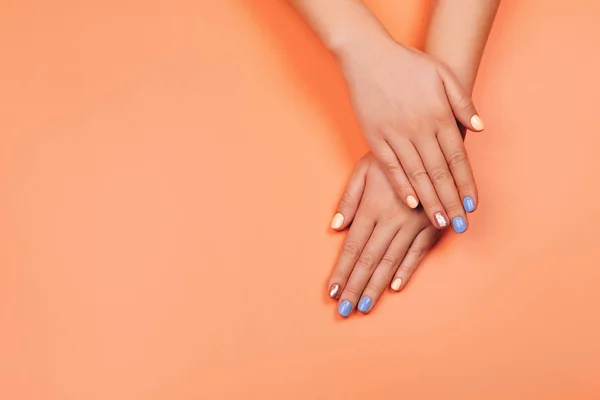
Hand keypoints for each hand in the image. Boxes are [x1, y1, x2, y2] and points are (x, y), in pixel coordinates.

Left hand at [328, 153, 440, 316]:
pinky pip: (417, 253)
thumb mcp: (364, 169)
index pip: (352, 247)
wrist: (434, 146)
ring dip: (376, 286)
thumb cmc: (395, 156)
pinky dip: (406, 271)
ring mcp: (413, 224)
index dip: (341, 271)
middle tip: (344, 311)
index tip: (332, 292)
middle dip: (355, 287)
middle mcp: (391, 219)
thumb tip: (335, 227)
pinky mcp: (432, 226)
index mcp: (371, 206)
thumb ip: (349, 199)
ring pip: (391, 261)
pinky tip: (394, 288)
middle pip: (368, 260)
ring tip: (364, 306)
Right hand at [337, 34, 480, 232]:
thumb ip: (462, 102)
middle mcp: (419, 129)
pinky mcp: (375, 138)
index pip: (457, 157)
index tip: (472, 205)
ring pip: (416, 175)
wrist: (368, 56)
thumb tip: (480, 128)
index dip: (466, 183)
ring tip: (439, 222)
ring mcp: (395, 135)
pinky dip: (401, 186)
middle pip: (439, 173)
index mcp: (439, 115)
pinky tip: (411, 203)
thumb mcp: (442, 74)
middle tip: (459, 224)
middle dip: (451, 201)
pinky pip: (390, 168)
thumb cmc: (407, 64)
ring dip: (430, 200)